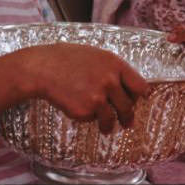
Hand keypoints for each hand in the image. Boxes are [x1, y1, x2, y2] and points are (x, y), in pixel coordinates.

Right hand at [16, 43, 148, 132]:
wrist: (44, 68)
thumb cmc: (68, 59)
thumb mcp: (96, 56)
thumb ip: (113, 70)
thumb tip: (127, 87)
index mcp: (115, 64)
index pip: (140, 86)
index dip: (140, 96)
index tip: (139, 101)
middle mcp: (110, 81)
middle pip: (129, 106)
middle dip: (127, 116)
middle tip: (127, 121)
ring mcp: (98, 97)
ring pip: (112, 118)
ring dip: (110, 125)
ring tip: (107, 128)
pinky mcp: (85, 111)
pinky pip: (93, 119)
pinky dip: (89, 117)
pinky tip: (79, 108)